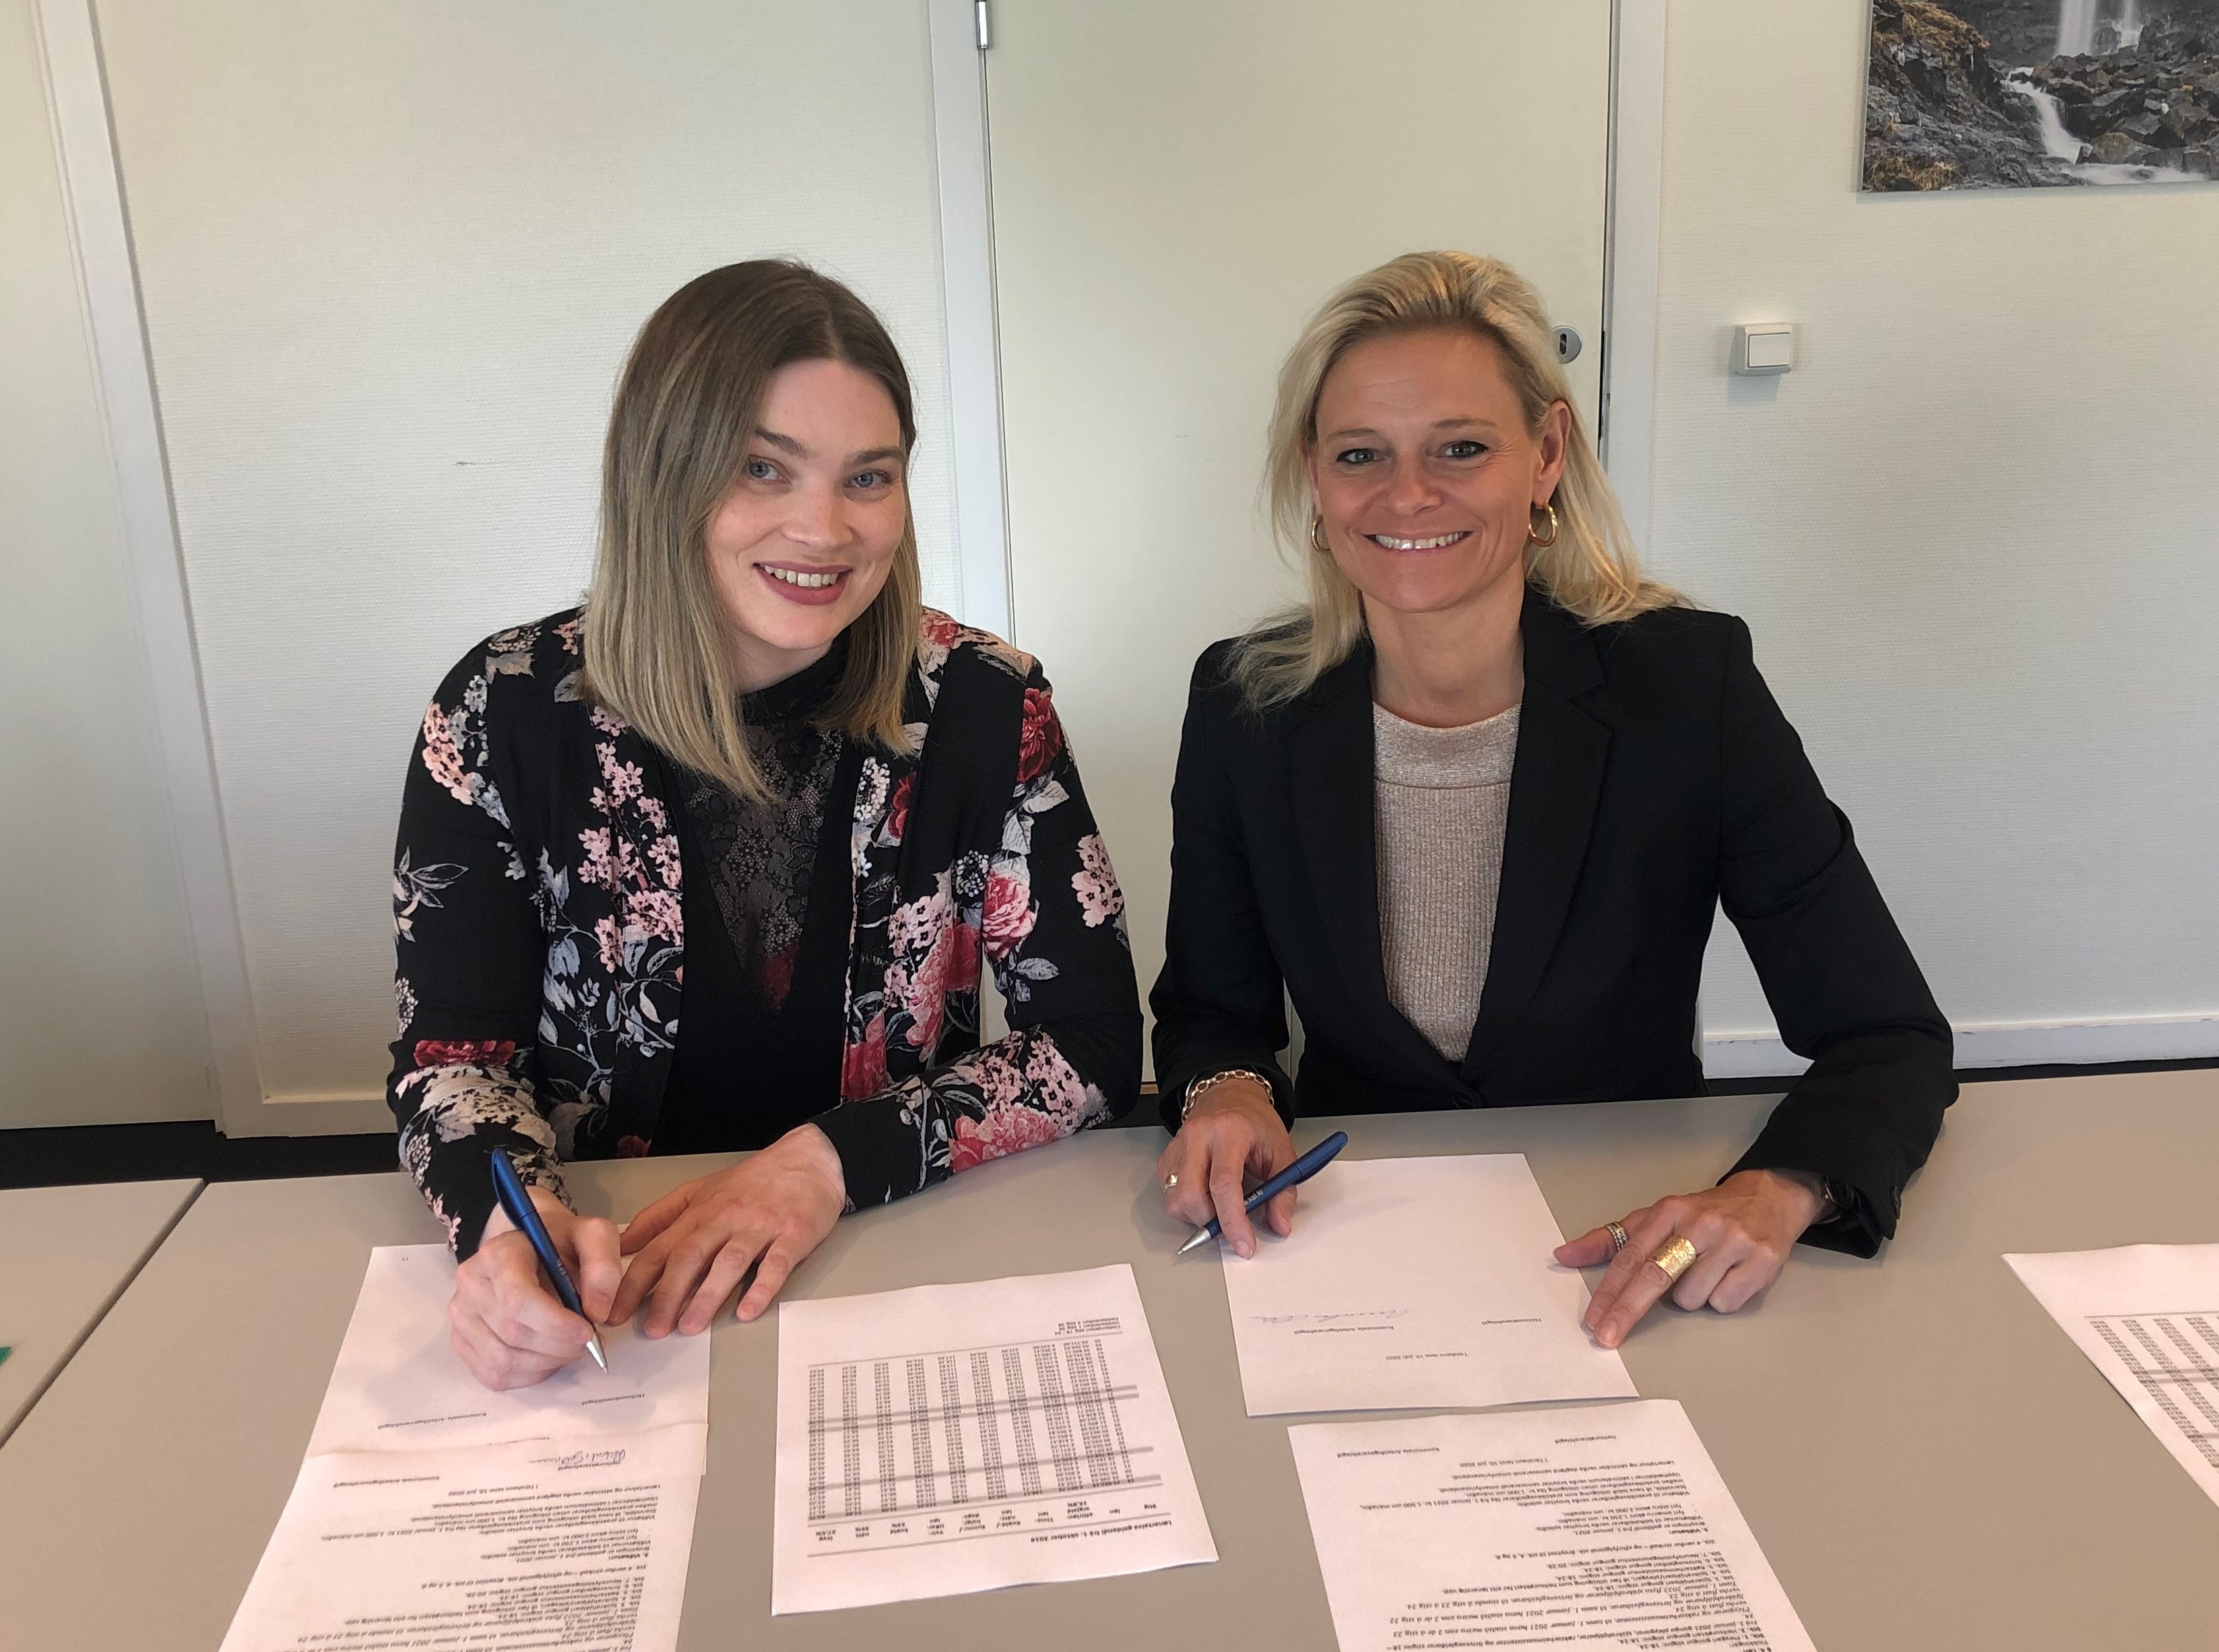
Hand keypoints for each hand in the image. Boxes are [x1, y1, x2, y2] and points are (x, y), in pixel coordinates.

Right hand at [449, 1185, 619, 1390]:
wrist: (530, 1249)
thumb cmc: (561, 1244)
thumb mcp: (593, 1237)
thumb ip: (603, 1267)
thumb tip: (598, 1312)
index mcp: (497, 1253)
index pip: (518, 1300)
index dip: (555, 1324)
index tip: (588, 1332)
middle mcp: (470, 1284)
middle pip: (513, 1333)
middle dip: (559, 1346)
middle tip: (589, 1342)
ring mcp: (461, 1315)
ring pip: (504, 1361)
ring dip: (548, 1362)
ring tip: (571, 1347)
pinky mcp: (461, 1341)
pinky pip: (495, 1375)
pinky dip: (531, 1373)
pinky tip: (549, 1355)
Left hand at [610, 1123, 846, 1335]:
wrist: (809, 1159)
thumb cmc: (753, 1181)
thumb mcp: (699, 1191)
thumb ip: (660, 1217)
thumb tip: (623, 1242)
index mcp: (699, 1213)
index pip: (658, 1249)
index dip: (633, 1283)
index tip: (614, 1312)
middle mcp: (725, 1219)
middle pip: (688, 1257)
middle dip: (666, 1295)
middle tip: (651, 1330)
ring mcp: (759, 1227)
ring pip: (728, 1261)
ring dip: (707, 1295)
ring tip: (690, 1326)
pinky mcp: (792, 1235)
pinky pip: (776, 1263)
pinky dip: (762, 1287)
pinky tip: (748, 1310)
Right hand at [1155, 1078, 1294, 1258]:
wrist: (1228, 1095)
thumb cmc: (1255, 1123)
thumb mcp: (1281, 1152)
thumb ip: (1284, 1191)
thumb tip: (1280, 1225)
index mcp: (1229, 1132)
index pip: (1224, 1184)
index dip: (1233, 1220)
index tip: (1245, 1245)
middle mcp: (1197, 1137)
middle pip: (1191, 1196)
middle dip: (1212, 1222)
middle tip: (1231, 1224)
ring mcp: (1177, 1146)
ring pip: (1175, 1200)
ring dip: (1197, 1216)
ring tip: (1218, 1205)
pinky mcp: (1166, 1156)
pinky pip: (1169, 1194)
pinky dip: (1186, 1205)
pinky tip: (1204, 1193)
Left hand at [1554, 1169, 1826, 1348]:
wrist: (1768, 1197)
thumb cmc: (1704, 1214)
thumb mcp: (1655, 1217)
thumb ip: (1610, 1239)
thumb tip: (1564, 1255)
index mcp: (1669, 1212)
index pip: (1631, 1256)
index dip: (1610, 1291)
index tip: (1593, 1320)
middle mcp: (1700, 1224)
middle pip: (1655, 1276)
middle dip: (1627, 1310)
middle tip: (1607, 1336)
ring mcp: (1732, 1242)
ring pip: (1692, 1297)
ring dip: (1690, 1298)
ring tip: (1703, 1274)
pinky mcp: (1761, 1260)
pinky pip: (1725, 1303)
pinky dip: (1721, 1299)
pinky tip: (1728, 1278)